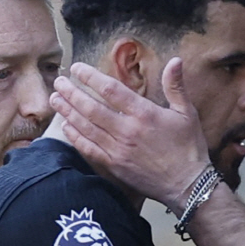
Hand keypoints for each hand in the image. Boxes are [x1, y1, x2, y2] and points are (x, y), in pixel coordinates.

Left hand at [51, 60, 209, 208]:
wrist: (187, 186)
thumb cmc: (189, 148)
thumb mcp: (187, 113)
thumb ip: (176, 86)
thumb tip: (175, 60)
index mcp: (144, 114)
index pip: (110, 90)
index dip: (90, 76)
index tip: (77, 68)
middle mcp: (127, 130)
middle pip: (91, 107)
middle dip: (72, 92)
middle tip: (59, 81)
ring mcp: (118, 149)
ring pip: (86, 127)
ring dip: (68, 112)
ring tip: (55, 99)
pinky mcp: (114, 166)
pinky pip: (89, 148)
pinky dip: (75, 137)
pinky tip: (65, 126)